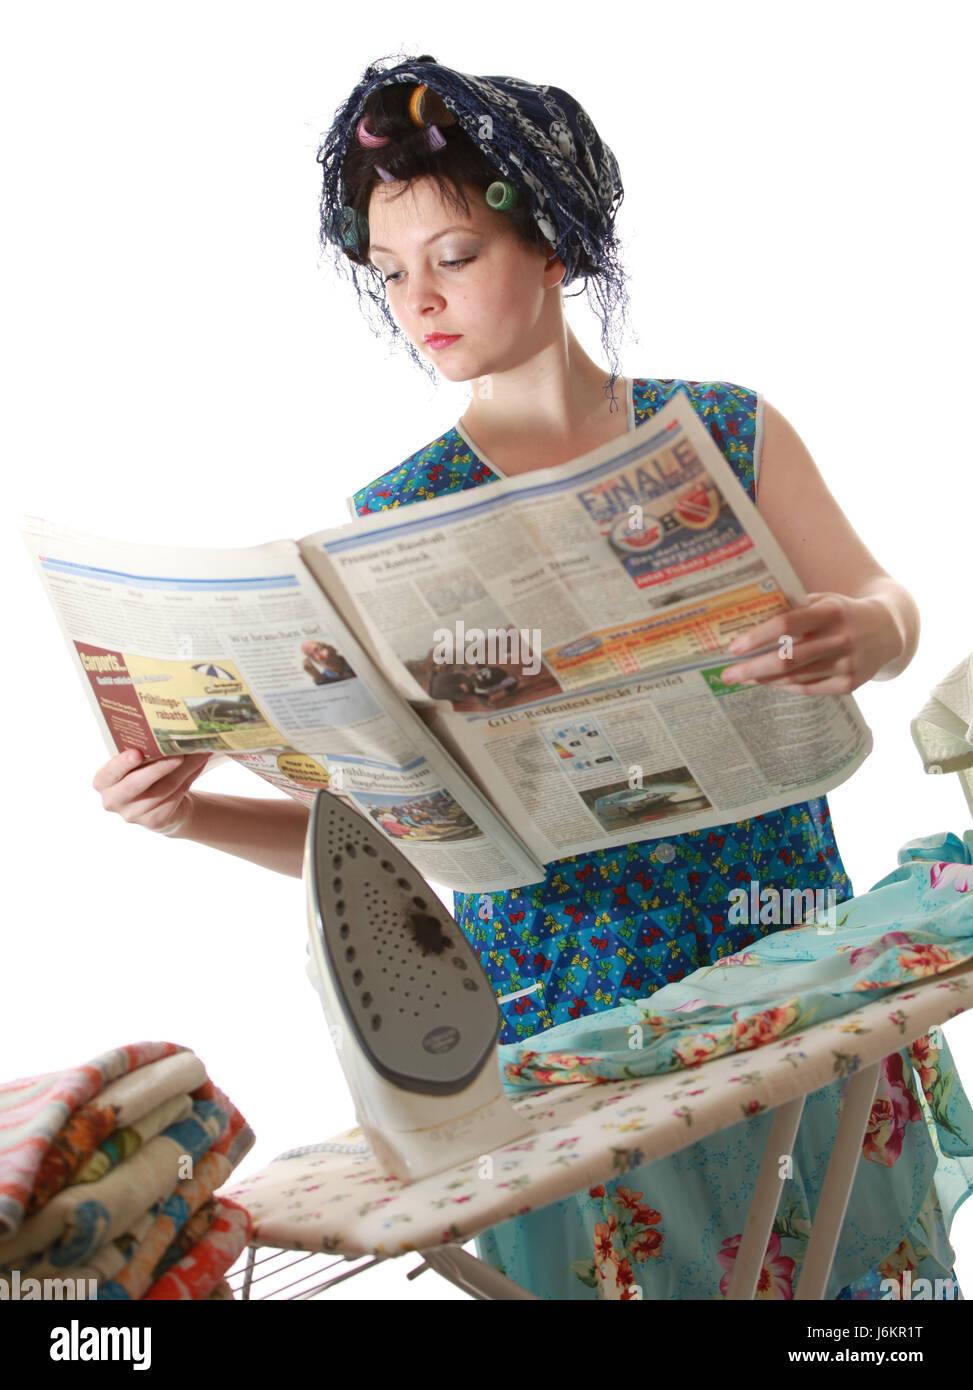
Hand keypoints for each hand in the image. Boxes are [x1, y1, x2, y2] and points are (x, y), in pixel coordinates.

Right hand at [92, 748, 214, 834]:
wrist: (157, 802)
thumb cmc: (143, 773)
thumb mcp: (135, 763)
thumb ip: (142, 749)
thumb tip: (168, 729)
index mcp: (103, 781)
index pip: (109, 773)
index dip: (122, 764)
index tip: (137, 753)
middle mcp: (112, 800)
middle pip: (136, 784)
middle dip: (159, 768)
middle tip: (179, 754)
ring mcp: (132, 814)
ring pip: (163, 789)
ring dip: (185, 769)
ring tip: (200, 752)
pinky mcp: (154, 821)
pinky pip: (175, 796)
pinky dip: (190, 777)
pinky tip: (200, 764)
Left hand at [720, 592, 902, 695]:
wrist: (888, 630)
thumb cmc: (843, 612)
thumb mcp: (823, 601)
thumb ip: (793, 609)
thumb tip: (748, 621)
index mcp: (831, 612)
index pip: (786, 625)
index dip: (757, 637)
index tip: (734, 647)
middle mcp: (841, 639)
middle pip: (787, 659)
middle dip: (752, 669)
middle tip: (726, 674)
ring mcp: (847, 664)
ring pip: (795, 678)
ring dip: (764, 680)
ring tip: (742, 678)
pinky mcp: (850, 684)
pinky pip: (808, 688)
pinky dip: (784, 686)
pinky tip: (768, 682)